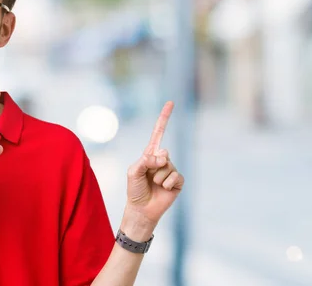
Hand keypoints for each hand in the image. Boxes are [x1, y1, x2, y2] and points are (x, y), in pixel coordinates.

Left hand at [123, 102, 183, 236]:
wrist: (142, 209)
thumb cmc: (135, 190)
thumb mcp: (134, 172)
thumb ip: (145, 161)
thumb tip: (161, 155)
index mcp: (150, 154)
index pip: (158, 133)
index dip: (164, 118)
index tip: (170, 102)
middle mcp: (161, 160)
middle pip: (164, 152)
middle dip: (155, 164)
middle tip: (149, 176)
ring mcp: (170, 170)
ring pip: (168, 166)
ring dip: (159, 177)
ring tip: (154, 185)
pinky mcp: (178, 181)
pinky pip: (176, 176)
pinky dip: (168, 183)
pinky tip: (163, 189)